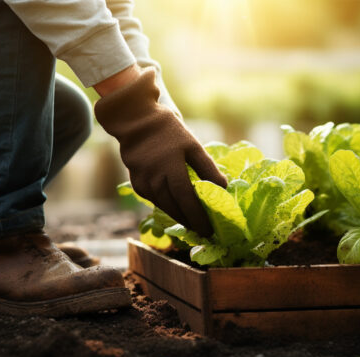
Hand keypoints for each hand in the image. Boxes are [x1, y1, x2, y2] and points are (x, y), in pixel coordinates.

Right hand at [94, 68, 227, 236]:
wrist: (136, 122)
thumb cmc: (169, 132)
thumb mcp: (192, 145)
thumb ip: (207, 168)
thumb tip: (224, 188)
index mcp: (171, 168)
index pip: (187, 199)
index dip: (198, 217)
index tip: (210, 230)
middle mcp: (155, 179)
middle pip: (175, 208)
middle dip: (191, 221)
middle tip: (205, 231)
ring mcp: (143, 183)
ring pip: (164, 207)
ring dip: (179, 217)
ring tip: (194, 223)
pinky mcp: (137, 185)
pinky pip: (155, 201)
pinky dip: (167, 206)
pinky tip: (178, 209)